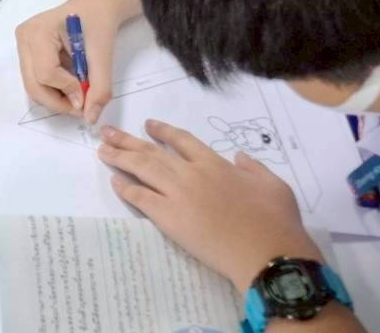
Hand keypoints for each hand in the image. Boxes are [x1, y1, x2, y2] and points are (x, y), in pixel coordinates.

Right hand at [15, 0, 118, 123]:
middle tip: (82, 107)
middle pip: (33, 84)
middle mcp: (24, 38)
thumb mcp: (104, 55)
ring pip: (33, 86)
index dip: (67, 90)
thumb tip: (91, 118)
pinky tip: (70, 83)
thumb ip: (99, 87)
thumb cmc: (98, 23)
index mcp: (39, 31)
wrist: (94, 7)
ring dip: (56, 97)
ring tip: (78, 93)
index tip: (88, 96)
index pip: (46, 72)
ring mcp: (22, 46)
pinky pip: (35, 81)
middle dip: (58, 101)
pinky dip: (54, 90)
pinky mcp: (26, 53)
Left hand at [100, 121, 321, 289]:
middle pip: (152, 151)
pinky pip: (140, 198)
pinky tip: (115, 181)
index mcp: (215, 164)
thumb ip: (254, 168)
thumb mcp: (274, 185)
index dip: (162, 131)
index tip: (148, 125)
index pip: (182, 140)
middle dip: (127, 140)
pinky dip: (126, 188)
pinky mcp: (169, 218)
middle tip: (107, 132)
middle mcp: (191, 173)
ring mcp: (178, 194)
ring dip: (120, 158)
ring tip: (102, 150)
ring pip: (142, 169)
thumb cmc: (276, 222)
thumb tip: (240, 157)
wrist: (267, 254)